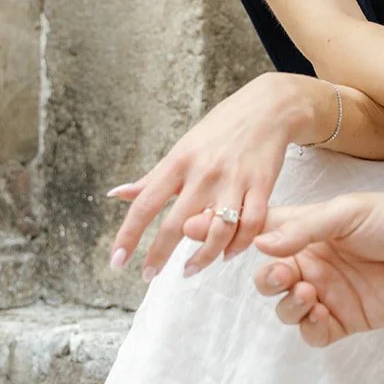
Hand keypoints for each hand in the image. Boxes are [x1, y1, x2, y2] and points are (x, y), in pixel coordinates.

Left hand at [107, 73, 311, 280]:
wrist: (268, 108)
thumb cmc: (220, 130)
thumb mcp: (182, 149)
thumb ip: (152, 178)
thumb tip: (116, 194)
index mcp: (178, 162)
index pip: (144, 204)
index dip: (128, 236)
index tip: (117, 261)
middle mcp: (204, 173)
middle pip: (176, 225)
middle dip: (159, 256)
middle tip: (149, 276)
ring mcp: (235, 180)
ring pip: (218, 231)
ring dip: (202, 257)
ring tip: (190, 269)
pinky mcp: (262, 185)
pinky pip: (252, 225)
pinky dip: (240, 245)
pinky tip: (229, 254)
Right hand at [252, 192, 383, 345]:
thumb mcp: (347, 212)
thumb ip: (304, 229)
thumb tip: (260, 244)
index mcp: (309, 231)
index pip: (265, 234)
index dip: (241, 237)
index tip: (209, 235)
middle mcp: (314, 262)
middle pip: (269, 278)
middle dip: (268, 279)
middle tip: (285, 274)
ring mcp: (329, 292)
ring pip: (286, 307)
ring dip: (287, 303)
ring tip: (308, 291)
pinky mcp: (346, 318)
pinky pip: (313, 332)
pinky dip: (308, 326)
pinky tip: (321, 311)